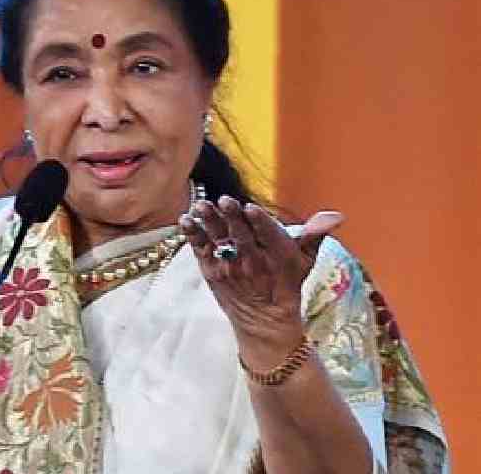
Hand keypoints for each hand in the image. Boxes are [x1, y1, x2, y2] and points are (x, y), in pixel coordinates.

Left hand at [179, 196, 343, 368]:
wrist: (264, 321)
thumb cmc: (286, 282)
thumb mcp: (305, 260)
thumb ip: (315, 234)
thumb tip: (336, 215)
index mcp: (278, 257)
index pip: (269, 236)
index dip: (260, 223)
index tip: (251, 208)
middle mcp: (253, 262)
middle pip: (241, 235)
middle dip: (232, 217)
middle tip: (224, 200)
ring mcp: (230, 268)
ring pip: (218, 240)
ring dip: (208, 222)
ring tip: (201, 206)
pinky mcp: (211, 271)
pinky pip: (200, 250)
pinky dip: (192, 235)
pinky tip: (185, 220)